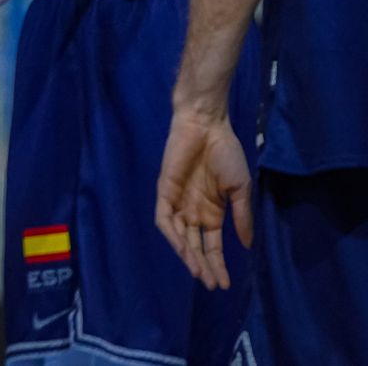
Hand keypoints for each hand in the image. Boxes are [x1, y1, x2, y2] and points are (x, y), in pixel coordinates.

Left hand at [155, 109, 252, 290]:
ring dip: (188, 256)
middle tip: (212, 284)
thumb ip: (242, 217)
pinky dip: (173, 235)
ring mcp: (178, 202)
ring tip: (200, 274)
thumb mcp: (240, 189)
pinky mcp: (164, 191)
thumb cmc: (226, 154)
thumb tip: (247, 246)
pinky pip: (165, 219)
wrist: (208, 127)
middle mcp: (193, 210)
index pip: (212, 245)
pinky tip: (185, 249)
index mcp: (212, 211)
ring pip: (180, 237)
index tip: (226, 284)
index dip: (217, 264)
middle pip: (195, 245)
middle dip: (203, 265)